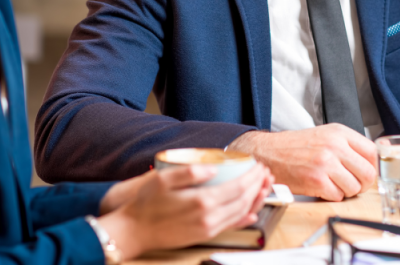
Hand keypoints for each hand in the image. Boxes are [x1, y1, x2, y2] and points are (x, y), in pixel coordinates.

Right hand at [97, 163, 272, 257]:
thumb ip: (189, 172)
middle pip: (244, 200)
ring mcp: (208, 229)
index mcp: (202, 202)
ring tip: (263, 186)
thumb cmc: (145, 204)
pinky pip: (232, 226)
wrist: (134, 231)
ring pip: (241, 213)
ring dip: (256, 199)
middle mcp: (209, 218)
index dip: (252, 176)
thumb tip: (212, 168)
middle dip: (258, 185)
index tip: (259, 166)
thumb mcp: (162, 179)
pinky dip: (246, 217)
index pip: (238, 188)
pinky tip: (252, 211)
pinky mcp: (204, 235)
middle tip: (265, 173)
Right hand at [227, 124, 376, 200]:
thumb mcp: (324, 135)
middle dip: (362, 184)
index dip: (372, 167)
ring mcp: (326, 163)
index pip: (372, 152)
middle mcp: (334, 146)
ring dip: (345, 191)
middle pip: (367, 173)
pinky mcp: (317, 180)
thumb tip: (369, 162)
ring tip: (332, 184)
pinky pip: (338, 196)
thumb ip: (347, 146)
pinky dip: (331, 196)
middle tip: (352, 184)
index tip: (365, 172)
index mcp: (338, 132)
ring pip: (354, 188)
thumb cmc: (294, 147)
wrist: (267, 153)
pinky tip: (321, 188)